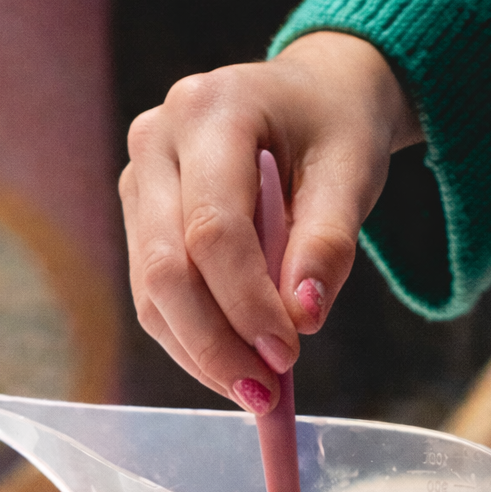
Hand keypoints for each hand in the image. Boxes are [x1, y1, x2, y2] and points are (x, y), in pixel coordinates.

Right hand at [119, 32, 420, 413]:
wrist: (312, 96)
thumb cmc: (334, 129)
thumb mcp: (353, 173)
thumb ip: (328, 243)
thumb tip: (303, 319)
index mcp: (211, 110)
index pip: (214, 229)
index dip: (247, 304)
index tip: (287, 357)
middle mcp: (157, 139)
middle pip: (165, 266)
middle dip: (214, 343)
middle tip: (264, 395)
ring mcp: (138, 179)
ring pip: (151, 291)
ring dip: (200, 353)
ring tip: (256, 391)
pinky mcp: (138, 217)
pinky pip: (153, 296)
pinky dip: (192, 341)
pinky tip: (234, 365)